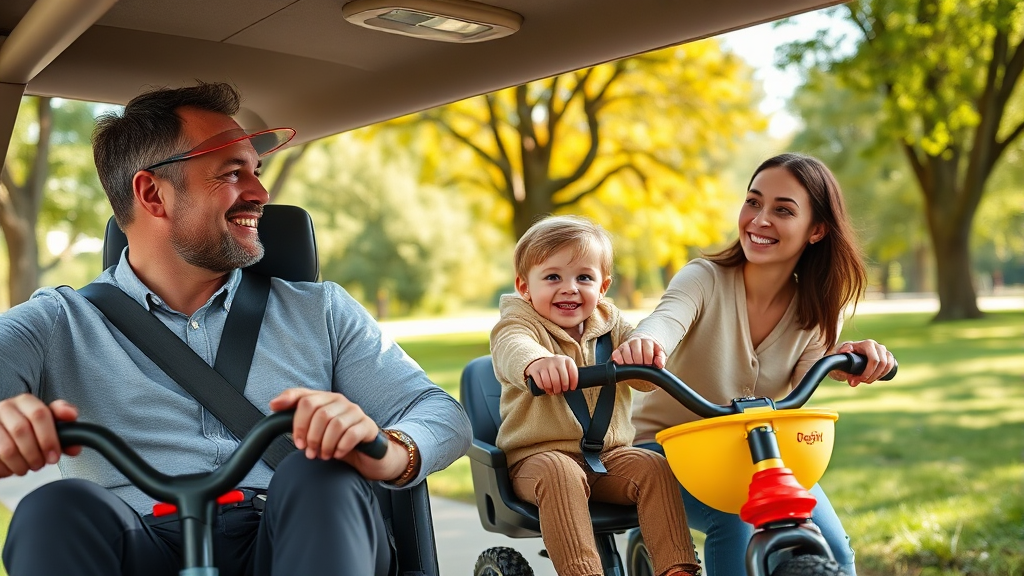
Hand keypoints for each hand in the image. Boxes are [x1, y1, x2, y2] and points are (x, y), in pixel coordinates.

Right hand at [0, 394, 79, 477]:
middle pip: (22, 430)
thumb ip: (65, 432)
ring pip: (7, 449)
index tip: (54, 456)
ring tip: (27, 467)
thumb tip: (76, 445)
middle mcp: (5, 407)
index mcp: (25, 401)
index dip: (49, 438)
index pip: (40, 414)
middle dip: (35, 454)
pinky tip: (11, 468)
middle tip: (41, 464)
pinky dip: (6, 469)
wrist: (3, 433)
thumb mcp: (49, 428)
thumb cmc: (29, 431)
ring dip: (21, 464)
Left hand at [269, 389, 405, 480]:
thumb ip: (297, 417)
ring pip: (335, 424)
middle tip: (309, 453)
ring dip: (325, 444)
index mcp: (324, 399)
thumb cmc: (337, 440)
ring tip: (323, 455)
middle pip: (319, 413)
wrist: (367, 454)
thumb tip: (274, 405)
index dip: (296, 420)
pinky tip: (338, 454)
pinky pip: (351, 434)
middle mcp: (340, 401)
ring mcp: (355, 412)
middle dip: (311, 437)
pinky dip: (340, 447)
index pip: (304, 397)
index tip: (295, 440)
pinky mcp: (367, 426)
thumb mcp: (315, 428)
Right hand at [525, 355, 577, 394]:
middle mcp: (555, 360)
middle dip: (562, 388)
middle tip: (561, 390)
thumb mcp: (566, 367)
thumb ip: (571, 374)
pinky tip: (547, 389)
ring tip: (554, 391)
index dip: (573, 383)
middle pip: (560, 379)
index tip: (571, 388)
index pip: (572, 373)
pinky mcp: (535, 370)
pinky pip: (540, 383)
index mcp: (566, 360)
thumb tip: (572, 387)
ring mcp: (544, 364)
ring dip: (553, 389)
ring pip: (549, 382)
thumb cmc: (555, 367)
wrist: (539, 360)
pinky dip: (544, 388)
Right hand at [611, 336, 665, 367]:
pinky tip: (622, 364)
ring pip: (625, 353)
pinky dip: (618, 360)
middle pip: (636, 353)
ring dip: (629, 363)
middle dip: (639, 363)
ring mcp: (626, 345)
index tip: (648, 365)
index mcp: (647, 341)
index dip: (648, 362)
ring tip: (633, 367)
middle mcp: (635, 341)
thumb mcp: (658, 354)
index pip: (647, 353)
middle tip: (641, 367)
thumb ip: (661, 358)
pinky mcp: (618, 349)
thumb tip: (659, 364)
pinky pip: (615, 354)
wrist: (640, 346)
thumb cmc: (650, 352)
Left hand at [830, 340, 894, 386]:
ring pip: (888, 365)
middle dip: (872, 376)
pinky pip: (891, 365)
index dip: (869, 372)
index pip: (874, 359)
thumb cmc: (844, 355)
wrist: (848, 354)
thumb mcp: (841, 355)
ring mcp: (883, 350)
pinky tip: (877, 377)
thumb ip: (842, 353)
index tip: (860, 379)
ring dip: (878, 375)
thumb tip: (846, 351)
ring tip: (867, 380)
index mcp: (867, 344)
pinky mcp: (886, 355)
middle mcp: (877, 345)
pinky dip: (884, 373)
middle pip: (882, 363)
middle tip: (862, 381)